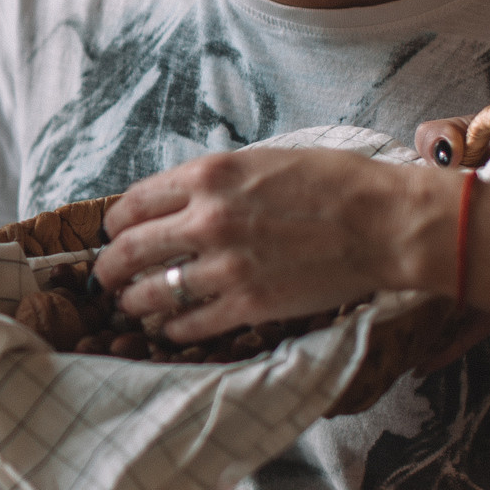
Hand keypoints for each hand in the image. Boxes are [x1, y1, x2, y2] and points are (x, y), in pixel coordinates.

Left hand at [92, 148, 440, 341]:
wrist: (384, 222)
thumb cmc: (334, 184)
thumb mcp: (263, 161)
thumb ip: (218, 180)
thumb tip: (183, 196)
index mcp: (210, 176)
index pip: (133, 203)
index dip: (114, 223)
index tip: (113, 234)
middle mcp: (208, 219)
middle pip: (127, 249)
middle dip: (108, 268)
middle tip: (104, 278)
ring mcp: (226, 265)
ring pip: (151, 292)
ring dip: (133, 302)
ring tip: (130, 306)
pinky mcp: (248, 304)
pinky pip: (188, 324)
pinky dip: (171, 329)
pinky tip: (170, 328)